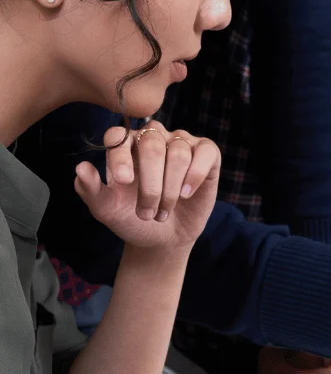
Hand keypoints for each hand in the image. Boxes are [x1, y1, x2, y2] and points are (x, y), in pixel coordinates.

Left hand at [74, 122, 219, 253]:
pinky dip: (195, 175)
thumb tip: (81, 167)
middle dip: (151, 184)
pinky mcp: (207, 155)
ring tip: (164, 211)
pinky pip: (206, 153)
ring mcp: (181, 143)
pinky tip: (186, 194)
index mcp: (125, 145)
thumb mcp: (107, 209)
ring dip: (171, 188)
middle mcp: (153, 138)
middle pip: (152, 145)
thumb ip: (90, 189)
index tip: (123, 183)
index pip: (119, 136)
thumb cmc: (133, 218)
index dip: (121, 156)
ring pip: (178, 152)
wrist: (164, 237)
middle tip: (147, 212)